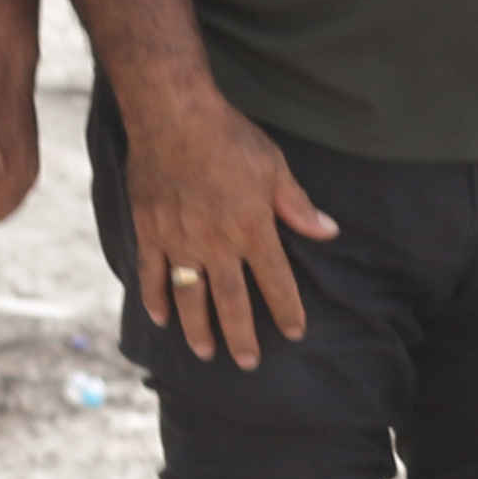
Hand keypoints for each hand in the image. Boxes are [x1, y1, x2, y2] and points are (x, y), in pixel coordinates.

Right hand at [117, 77, 334, 366]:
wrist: (173, 115)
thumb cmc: (230, 138)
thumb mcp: (275, 168)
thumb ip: (297, 207)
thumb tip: (328, 232)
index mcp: (251, 229)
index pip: (275, 281)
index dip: (286, 310)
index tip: (294, 333)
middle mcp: (215, 243)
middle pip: (230, 301)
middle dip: (241, 335)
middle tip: (248, 363)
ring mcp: (178, 239)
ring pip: (189, 295)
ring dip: (197, 327)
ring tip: (205, 353)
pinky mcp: (149, 229)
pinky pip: (151, 272)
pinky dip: (154, 297)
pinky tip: (160, 318)